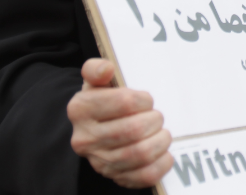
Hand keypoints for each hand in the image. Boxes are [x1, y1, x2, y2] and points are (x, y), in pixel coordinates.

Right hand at [67, 59, 172, 188]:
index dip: (144, 99)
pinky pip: (144, 176)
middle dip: (154, 120)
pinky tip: (164, 153)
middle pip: (134, 130)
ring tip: (162, 133)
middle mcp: (85, 138)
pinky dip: (161, 163)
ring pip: (140, 154)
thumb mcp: (97, 82)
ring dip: (160, 141)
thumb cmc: (103, 101)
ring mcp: (99, 161)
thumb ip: (97, 69)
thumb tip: (106, 69)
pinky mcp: (115, 177)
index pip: (125, 102)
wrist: (95, 129)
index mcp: (80, 109)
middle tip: (157, 117)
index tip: (146, 100)